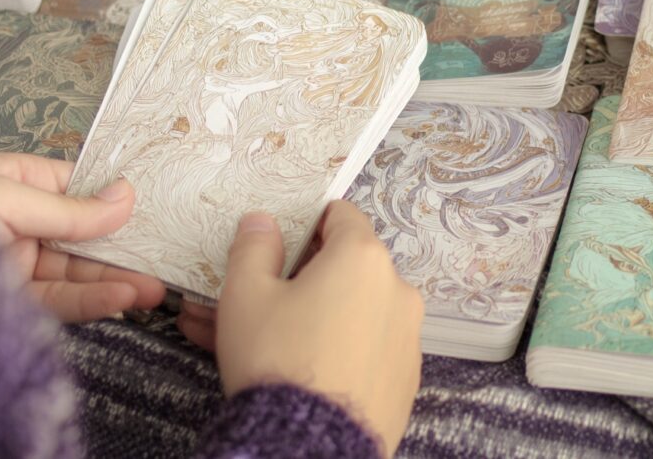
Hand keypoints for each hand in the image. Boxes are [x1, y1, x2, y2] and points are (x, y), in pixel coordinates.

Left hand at [0, 153, 164, 321]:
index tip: (146, 206)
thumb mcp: (5, 199)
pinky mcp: (8, 302)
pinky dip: (90, 302)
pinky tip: (119, 299)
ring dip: (113, 280)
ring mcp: (12, 264)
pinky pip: (57, 301)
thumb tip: (124, 195)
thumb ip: (68, 208)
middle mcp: (14, 222)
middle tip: (160, 255)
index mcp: (8, 181)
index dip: (109, 196)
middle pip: (79, 233)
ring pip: (73, 272)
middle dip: (120, 246)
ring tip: (150, 288)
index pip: (72, 185)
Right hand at [177, 201, 422, 456]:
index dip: (305, 224)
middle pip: (344, 268)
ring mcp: (405, 339)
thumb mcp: (246, 294)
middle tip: (251, 297)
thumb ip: (253, 246)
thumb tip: (262, 222)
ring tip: (250, 339)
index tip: (279, 244)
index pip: (340, 216)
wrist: (309, 450)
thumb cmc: (276, 359)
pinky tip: (287, 367)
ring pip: (347, 313)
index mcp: (362, 258)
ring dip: (304, 317)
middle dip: (296, 279)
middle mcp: (396, 291)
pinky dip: (330, 349)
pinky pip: (361, 350)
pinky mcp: (402, 381)